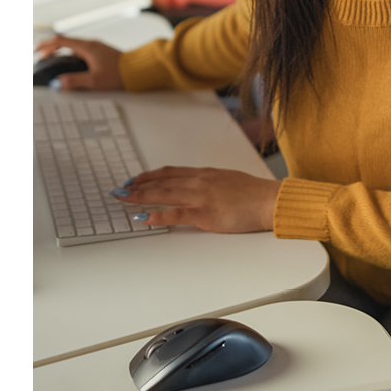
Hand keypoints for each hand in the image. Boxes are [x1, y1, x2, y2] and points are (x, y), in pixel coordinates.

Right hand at [35, 35, 123, 89]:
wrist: (137, 70)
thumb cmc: (118, 74)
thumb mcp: (94, 81)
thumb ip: (74, 81)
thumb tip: (57, 83)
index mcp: (87, 47)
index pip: (60, 41)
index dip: (46, 45)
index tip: (36, 51)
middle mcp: (91, 44)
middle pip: (65, 41)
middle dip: (51, 48)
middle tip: (41, 57)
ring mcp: (96, 46)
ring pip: (73, 45)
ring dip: (61, 50)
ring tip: (52, 59)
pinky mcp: (101, 51)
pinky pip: (81, 49)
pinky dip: (70, 53)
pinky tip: (69, 62)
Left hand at [111, 166, 278, 232]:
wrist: (269, 201)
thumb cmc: (255, 193)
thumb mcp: (230, 181)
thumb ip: (212, 183)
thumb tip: (199, 188)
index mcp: (206, 174)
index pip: (171, 172)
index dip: (150, 175)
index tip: (135, 179)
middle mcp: (200, 181)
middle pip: (162, 181)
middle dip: (138, 185)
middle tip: (121, 190)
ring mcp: (201, 197)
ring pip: (164, 194)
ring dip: (141, 197)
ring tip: (124, 199)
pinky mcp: (205, 214)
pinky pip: (176, 214)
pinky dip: (157, 215)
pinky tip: (144, 218)